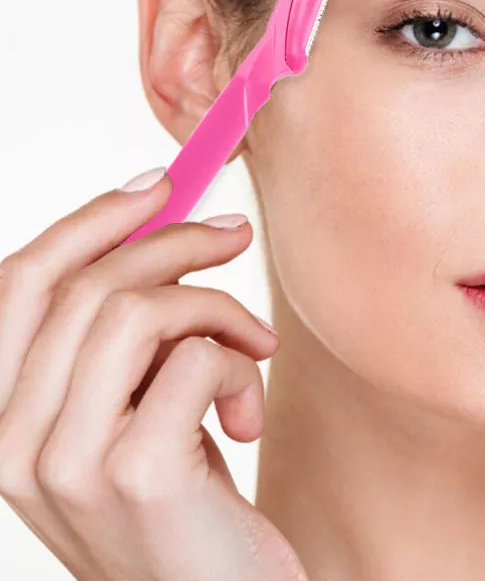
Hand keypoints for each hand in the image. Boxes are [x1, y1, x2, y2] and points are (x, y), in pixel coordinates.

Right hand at [0, 167, 307, 579]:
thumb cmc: (186, 502)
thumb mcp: (137, 411)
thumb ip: (127, 340)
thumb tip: (166, 224)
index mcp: (2, 421)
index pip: (17, 285)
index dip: (89, 221)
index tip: (158, 184)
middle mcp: (12, 445)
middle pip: (86, 286)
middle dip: (176, 241)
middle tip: (235, 235)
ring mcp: (67, 464)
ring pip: (139, 310)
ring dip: (219, 306)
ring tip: (257, 342)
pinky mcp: (137, 475)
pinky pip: (196, 357)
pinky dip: (241, 362)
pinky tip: (248, 411)